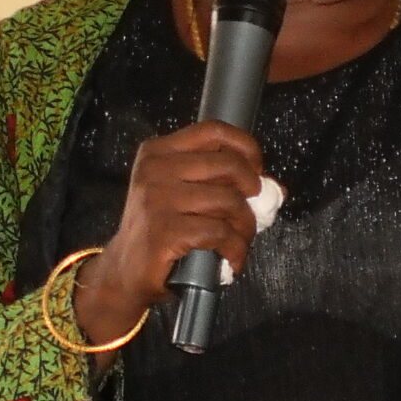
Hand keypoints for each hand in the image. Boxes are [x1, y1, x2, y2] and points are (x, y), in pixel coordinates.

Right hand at [72, 122, 262, 343]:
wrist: (125, 270)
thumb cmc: (159, 229)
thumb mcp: (181, 193)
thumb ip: (220, 181)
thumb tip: (274, 188)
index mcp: (159, 151)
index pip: (213, 131)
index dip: (245, 147)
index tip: (256, 169)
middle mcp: (156, 169)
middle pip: (228, 164)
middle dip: (252, 191)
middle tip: (251, 212)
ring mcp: (157, 199)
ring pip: (228, 201)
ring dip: (245, 226)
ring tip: (240, 240)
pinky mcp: (165, 230)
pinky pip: (220, 232)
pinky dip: (235, 249)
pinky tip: (231, 258)